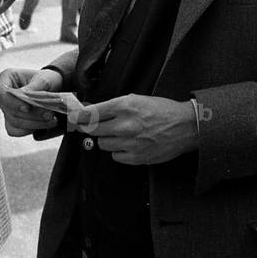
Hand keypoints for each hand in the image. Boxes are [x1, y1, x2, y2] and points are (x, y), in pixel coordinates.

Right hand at [0, 67, 61, 135]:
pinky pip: (17, 131)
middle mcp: (3, 95)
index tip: (27, 108)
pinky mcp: (12, 122)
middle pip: (10, 110)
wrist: (52, 88)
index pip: (2, 93)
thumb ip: (34, 88)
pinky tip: (46, 124)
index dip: (13, 103)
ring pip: (15, 122)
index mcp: (6, 78)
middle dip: (31, 115)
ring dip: (35, 123)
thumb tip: (26, 96)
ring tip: (52, 119)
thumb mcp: (44, 79)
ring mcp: (6, 110)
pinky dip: (32, 129)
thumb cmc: (46, 80)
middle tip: (49, 114)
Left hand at [71, 94, 197, 164]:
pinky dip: (118, 151)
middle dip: (89, 128)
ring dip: (107, 139)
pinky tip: (129, 144)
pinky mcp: (136, 157)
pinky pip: (115, 156)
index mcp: (125, 106)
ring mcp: (130, 143)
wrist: (185, 127)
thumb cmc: (161, 110)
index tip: (71, 118)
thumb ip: (113, 106)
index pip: (90, 113)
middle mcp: (125, 124)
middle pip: (92, 130)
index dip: (78, 116)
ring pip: (103, 144)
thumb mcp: (137, 99)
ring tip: (120, 133)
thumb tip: (90, 111)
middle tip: (89, 126)